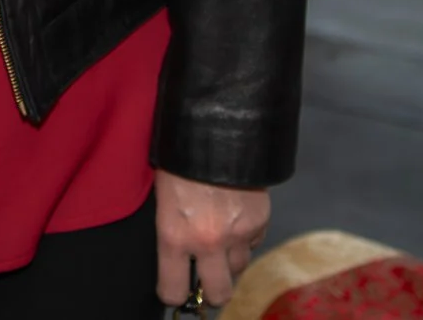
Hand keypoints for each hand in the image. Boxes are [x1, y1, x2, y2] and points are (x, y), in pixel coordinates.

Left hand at [153, 170, 268, 308]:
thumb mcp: (162, 196)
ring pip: (239, 267)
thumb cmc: (177, 157)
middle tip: (208, 280)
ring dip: (230, 259)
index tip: (174, 289)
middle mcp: (208, 243)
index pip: (173, 290)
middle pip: (218, 293)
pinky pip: (254, 243)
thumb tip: (177, 252)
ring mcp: (238, 234)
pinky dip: (246, 237)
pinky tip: (236, 218)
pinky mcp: (260, 221)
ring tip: (220, 239)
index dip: (173, 293)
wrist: (214, 128)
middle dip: (213, 290)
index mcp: (174, 236)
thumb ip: (171, 228)